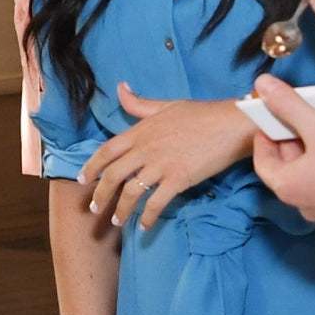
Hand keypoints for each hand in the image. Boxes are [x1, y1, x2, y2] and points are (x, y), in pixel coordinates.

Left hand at [79, 84, 254, 228]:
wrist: (231, 124)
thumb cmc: (202, 113)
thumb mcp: (167, 104)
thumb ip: (140, 103)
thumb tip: (120, 88)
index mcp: (141, 131)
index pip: (107, 150)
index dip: (91, 166)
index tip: (82, 179)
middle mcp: (146, 149)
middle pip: (113, 175)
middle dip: (99, 195)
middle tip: (94, 209)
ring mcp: (161, 165)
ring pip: (131, 192)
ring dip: (121, 210)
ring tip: (116, 221)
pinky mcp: (179, 179)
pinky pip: (156, 203)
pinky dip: (147, 217)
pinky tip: (144, 227)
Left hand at [248, 77, 314, 226]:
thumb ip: (289, 105)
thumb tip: (262, 84)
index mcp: (287, 187)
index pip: (262, 161)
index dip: (264, 136)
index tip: (271, 118)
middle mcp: (301, 203)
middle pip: (286, 167)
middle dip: (290, 140)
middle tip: (297, 116)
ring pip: (308, 175)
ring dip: (310, 152)